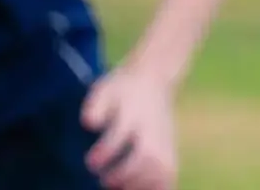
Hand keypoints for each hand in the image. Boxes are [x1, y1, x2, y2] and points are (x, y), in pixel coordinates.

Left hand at [83, 67, 178, 189]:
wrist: (155, 80)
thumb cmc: (122, 89)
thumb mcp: (106, 88)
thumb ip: (96, 105)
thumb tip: (89, 123)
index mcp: (134, 111)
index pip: (123, 132)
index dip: (107, 150)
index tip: (91, 161)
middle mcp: (153, 128)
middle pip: (147, 156)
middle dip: (125, 173)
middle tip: (104, 180)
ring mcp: (165, 142)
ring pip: (162, 169)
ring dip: (141, 183)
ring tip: (120, 188)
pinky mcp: (171, 152)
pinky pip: (170, 176)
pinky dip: (159, 187)